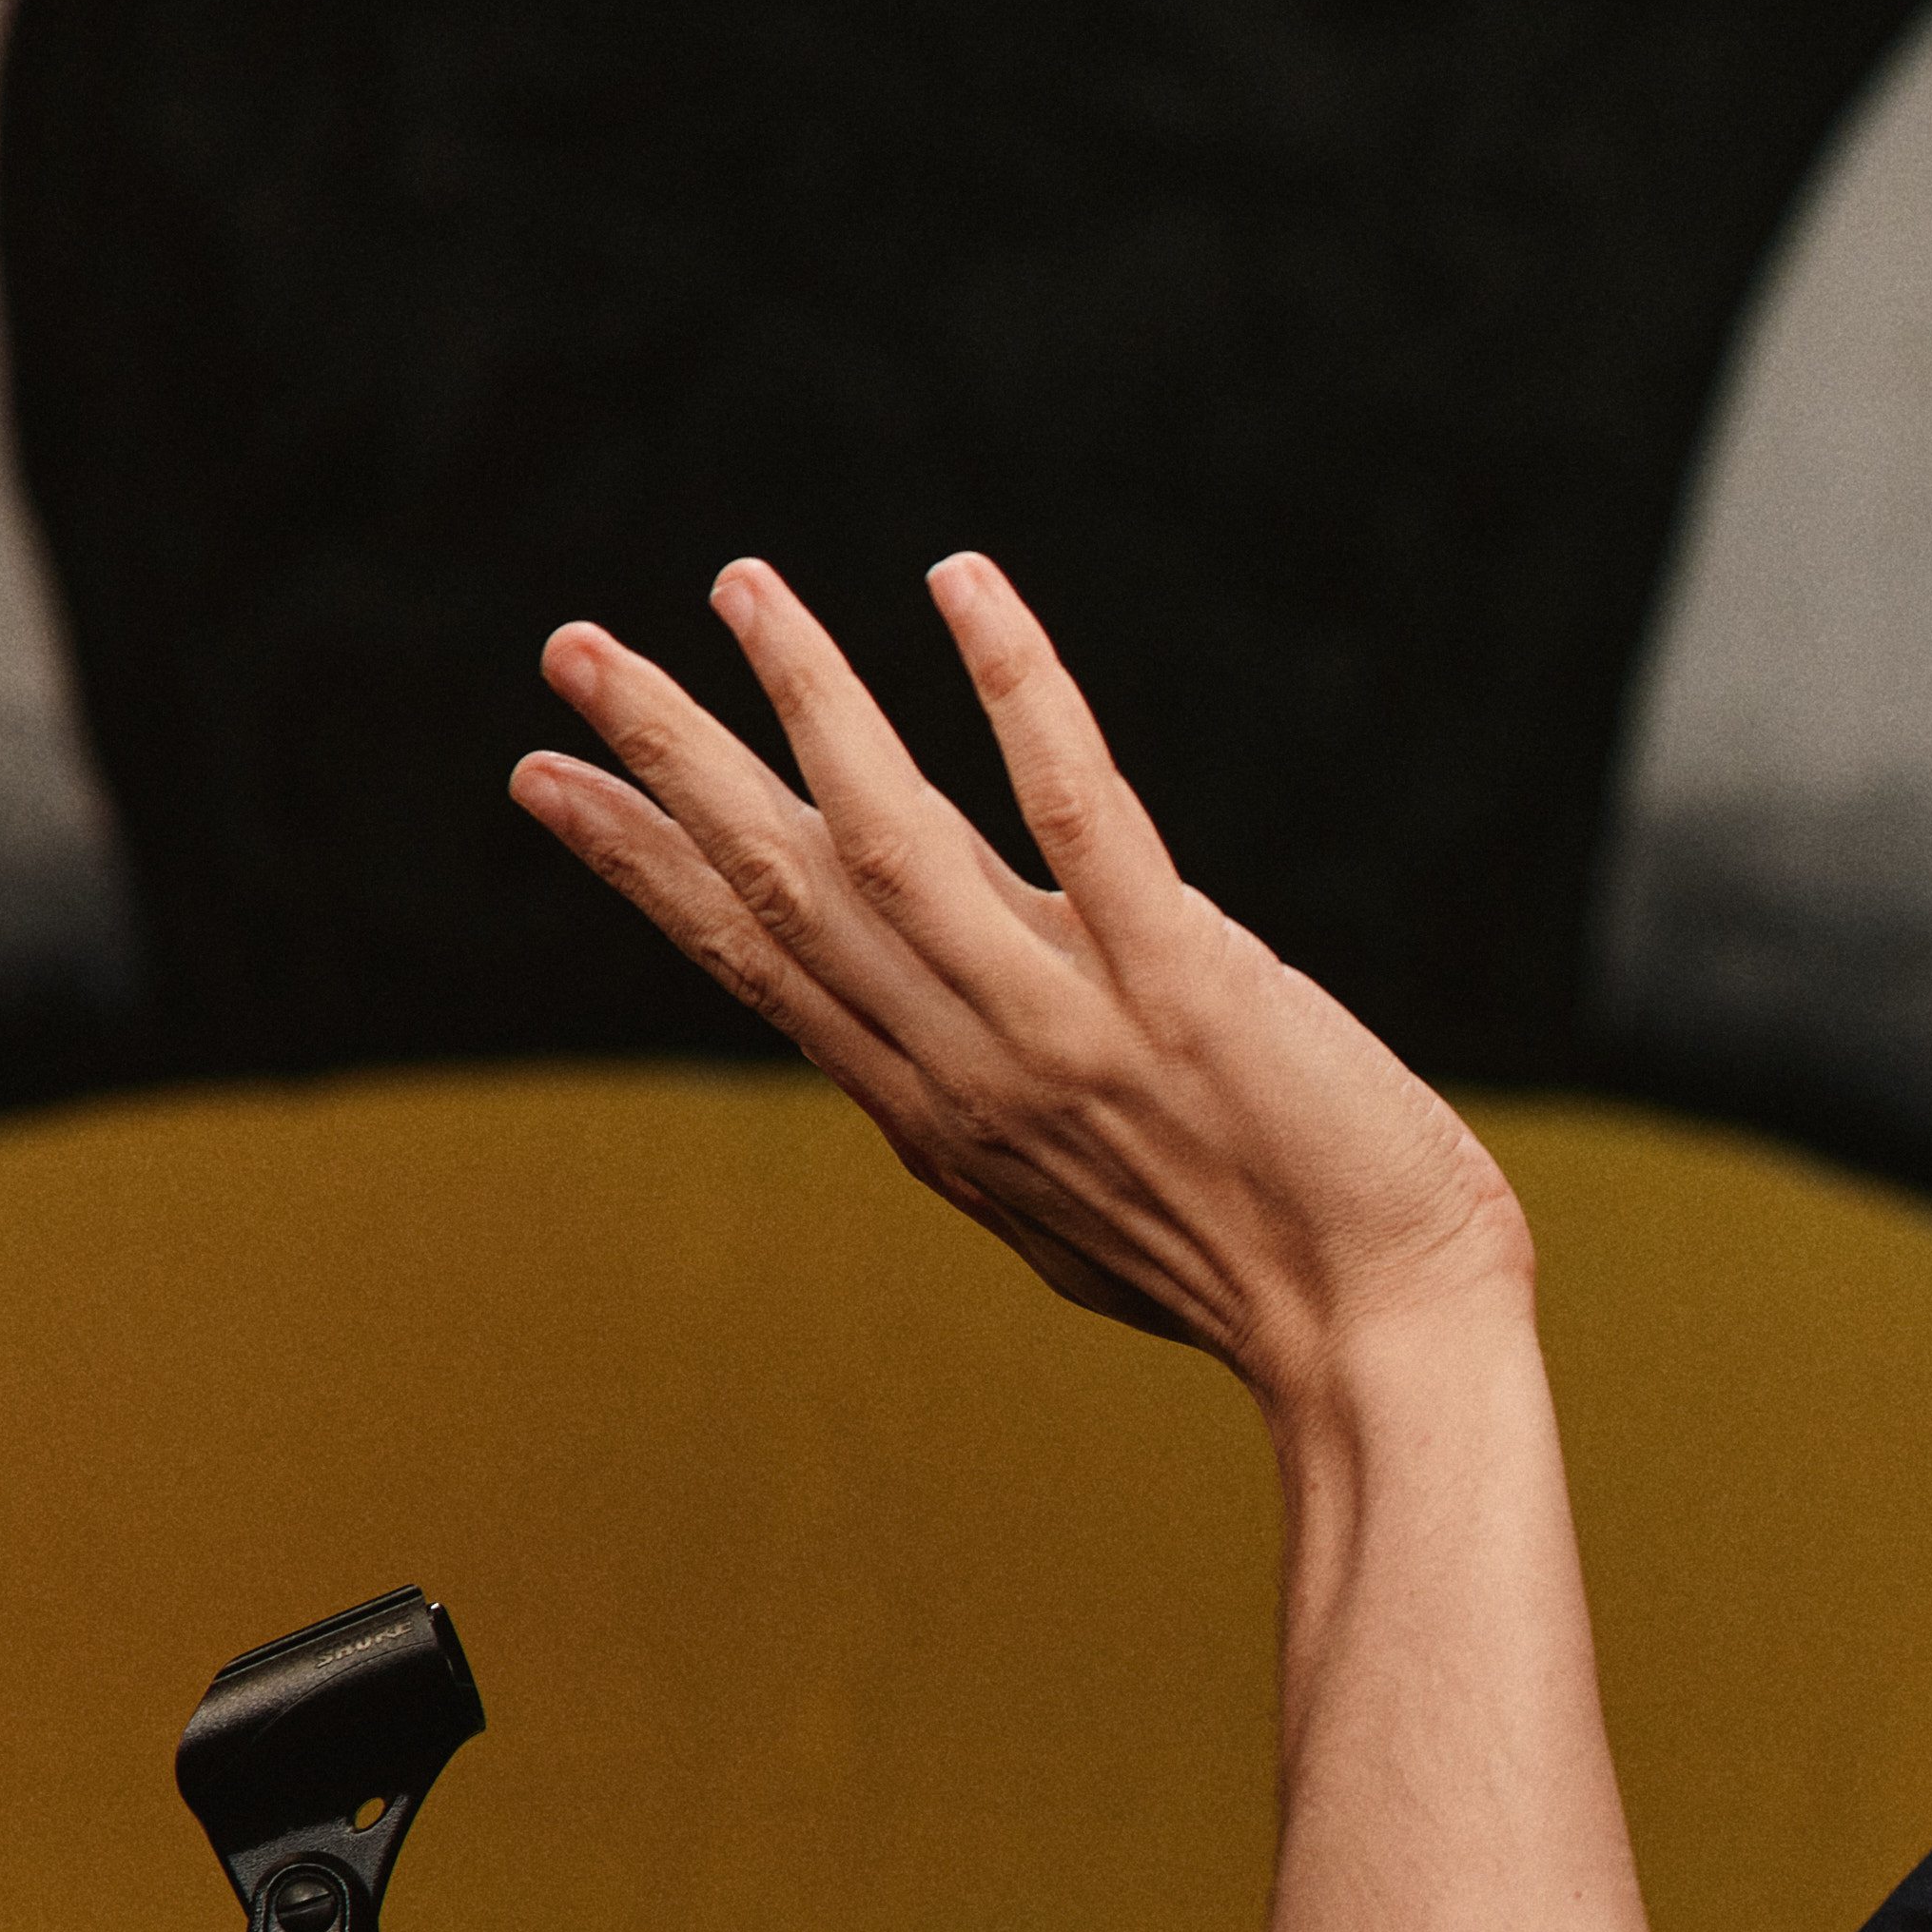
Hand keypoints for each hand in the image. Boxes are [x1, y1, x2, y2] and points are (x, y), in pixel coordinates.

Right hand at [510, 557, 1528, 1402]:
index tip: (546, 780)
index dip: (646, 866)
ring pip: (896, 835)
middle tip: (570, 645)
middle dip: (672, 762)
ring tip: (741, 586)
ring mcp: (1072, 1025)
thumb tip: (946, 1058)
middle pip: (787, 887)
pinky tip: (960, 587)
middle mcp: (978, 1064)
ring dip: (811, 699)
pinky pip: (1082, 811)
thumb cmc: (1260, 1274)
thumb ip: (1002, 1108)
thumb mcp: (1078, 1199)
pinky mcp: (1186, 985)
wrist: (1384, 1345)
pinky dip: (1016, 691)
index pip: (764, 965)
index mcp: (942, 1113)